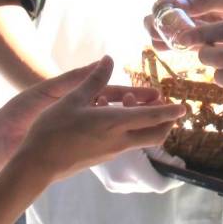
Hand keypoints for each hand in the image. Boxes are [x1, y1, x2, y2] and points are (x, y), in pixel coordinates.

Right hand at [0, 63, 168, 163]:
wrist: (38, 164)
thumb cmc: (53, 130)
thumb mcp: (73, 99)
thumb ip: (94, 79)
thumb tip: (109, 59)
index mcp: (115, 123)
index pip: (154, 118)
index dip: (171, 112)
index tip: (184, 107)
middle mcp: (120, 140)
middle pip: (155, 134)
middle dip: (166, 121)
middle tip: (165, 104)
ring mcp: (112, 152)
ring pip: (141, 138)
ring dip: (146, 122)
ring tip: (131, 101)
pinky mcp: (103, 157)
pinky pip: (127, 142)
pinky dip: (130, 128)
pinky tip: (113, 114)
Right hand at [145, 0, 222, 49]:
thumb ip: (206, 0)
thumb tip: (176, 3)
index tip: (164, 10)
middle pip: (159, 6)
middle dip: (158, 19)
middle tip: (165, 31)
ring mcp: (185, 17)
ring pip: (159, 24)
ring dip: (159, 33)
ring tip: (172, 42)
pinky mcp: (188, 35)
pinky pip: (169, 40)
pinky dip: (167, 45)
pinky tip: (177, 48)